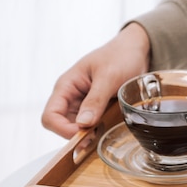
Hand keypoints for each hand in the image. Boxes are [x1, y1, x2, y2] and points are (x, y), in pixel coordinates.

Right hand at [41, 23, 150, 138]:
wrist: (135, 50)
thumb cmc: (120, 56)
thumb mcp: (108, 76)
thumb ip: (95, 100)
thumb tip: (83, 124)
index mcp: (66, 86)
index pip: (50, 116)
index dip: (62, 129)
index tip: (84, 133)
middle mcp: (71, 96)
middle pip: (62, 125)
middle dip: (77, 135)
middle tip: (97, 136)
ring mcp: (83, 103)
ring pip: (76, 128)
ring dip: (88, 134)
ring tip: (104, 132)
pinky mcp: (96, 107)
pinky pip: (91, 125)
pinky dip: (97, 130)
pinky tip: (108, 130)